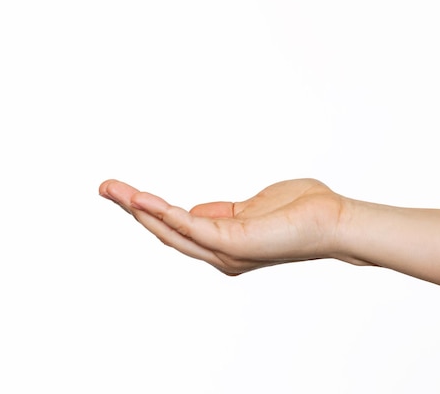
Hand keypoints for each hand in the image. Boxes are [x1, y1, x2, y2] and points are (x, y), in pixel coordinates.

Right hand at [99, 178, 367, 274]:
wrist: (335, 220)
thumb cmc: (301, 212)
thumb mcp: (250, 208)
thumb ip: (222, 211)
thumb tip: (195, 211)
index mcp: (222, 241)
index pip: (176, 227)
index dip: (148, 210)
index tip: (126, 192)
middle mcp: (219, 251)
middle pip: (165, 232)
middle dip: (132, 210)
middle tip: (105, 188)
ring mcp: (225, 249)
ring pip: (171, 230)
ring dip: (138, 210)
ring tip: (112, 190)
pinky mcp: (234, 241)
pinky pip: (190, 226)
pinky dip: (164, 213)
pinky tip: (142, 198)